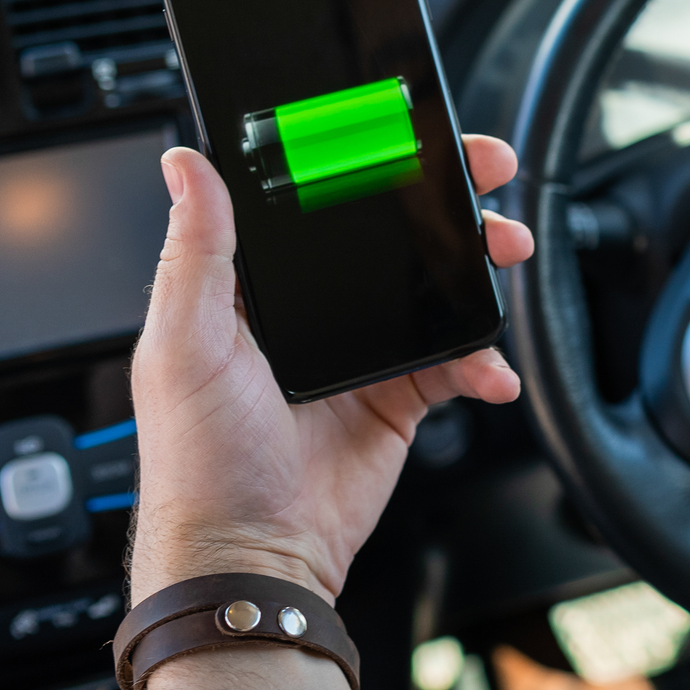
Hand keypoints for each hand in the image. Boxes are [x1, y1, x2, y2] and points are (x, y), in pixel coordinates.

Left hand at [126, 138, 533, 609]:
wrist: (252, 556)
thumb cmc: (198, 462)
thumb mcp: (185, 343)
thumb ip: (197, 252)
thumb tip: (186, 165)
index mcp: (256, 288)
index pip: (319, 201)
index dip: (368, 160)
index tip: (412, 133)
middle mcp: (312, 313)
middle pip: (393, 236)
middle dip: (448, 204)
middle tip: (487, 183)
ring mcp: (360, 355)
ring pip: (435, 290)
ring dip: (478, 270)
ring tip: (504, 261)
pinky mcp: (398, 400)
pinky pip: (455, 364)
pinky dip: (483, 361)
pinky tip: (491, 370)